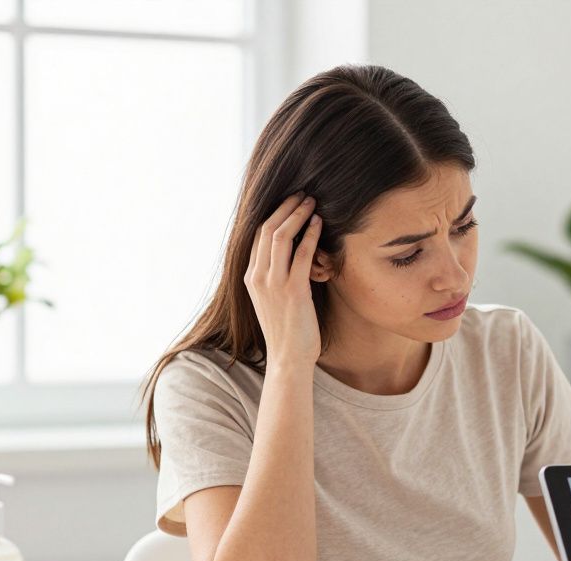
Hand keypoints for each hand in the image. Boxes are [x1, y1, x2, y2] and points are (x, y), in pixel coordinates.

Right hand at [245, 193, 323, 364]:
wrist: (289, 358)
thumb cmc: (287, 329)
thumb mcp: (275, 298)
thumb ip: (276, 275)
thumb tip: (290, 255)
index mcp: (250, 277)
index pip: (258, 235)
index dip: (274, 214)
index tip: (290, 201)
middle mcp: (258, 277)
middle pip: (267, 229)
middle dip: (286, 207)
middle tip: (302, 193)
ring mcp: (273, 283)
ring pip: (281, 237)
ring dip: (298, 215)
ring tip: (312, 202)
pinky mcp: (293, 291)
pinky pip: (301, 255)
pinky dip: (310, 235)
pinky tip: (319, 224)